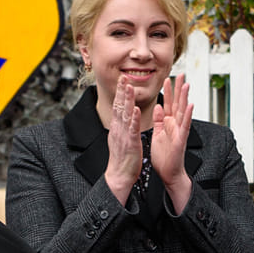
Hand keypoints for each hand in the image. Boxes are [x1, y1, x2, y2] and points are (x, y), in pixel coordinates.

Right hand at [103, 78, 143, 204]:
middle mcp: (118, 129)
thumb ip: (121, 127)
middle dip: (122, 91)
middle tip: (123, 76)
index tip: (122, 80)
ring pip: (125, 114)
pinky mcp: (131, 143)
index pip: (118, 107)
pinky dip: (134, 118)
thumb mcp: (120, 139)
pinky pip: (132, 129)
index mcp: (117, 128)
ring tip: (129, 87)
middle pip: (119, 106)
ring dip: (127, 100)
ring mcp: (124, 135)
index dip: (120, 93)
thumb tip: (121, 117)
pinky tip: (136, 109)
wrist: (119, 176)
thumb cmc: (122, 159)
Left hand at [149, 74, 193, 212]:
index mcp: (168, 124)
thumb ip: (158, 120)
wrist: (169, 173)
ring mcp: (179, 131)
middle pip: (177, 103)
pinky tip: (190, 105)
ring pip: (182, 111)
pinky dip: (187, 115)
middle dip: (178, 89)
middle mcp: (175, 125)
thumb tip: (157, 106)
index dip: (167, 92)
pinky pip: (184, 126)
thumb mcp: (157, 134)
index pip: (167, 104)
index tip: (167, 78)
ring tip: (187, 85)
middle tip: (181, 74)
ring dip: (184, 98)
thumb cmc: (163, 157)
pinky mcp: (181, 139)